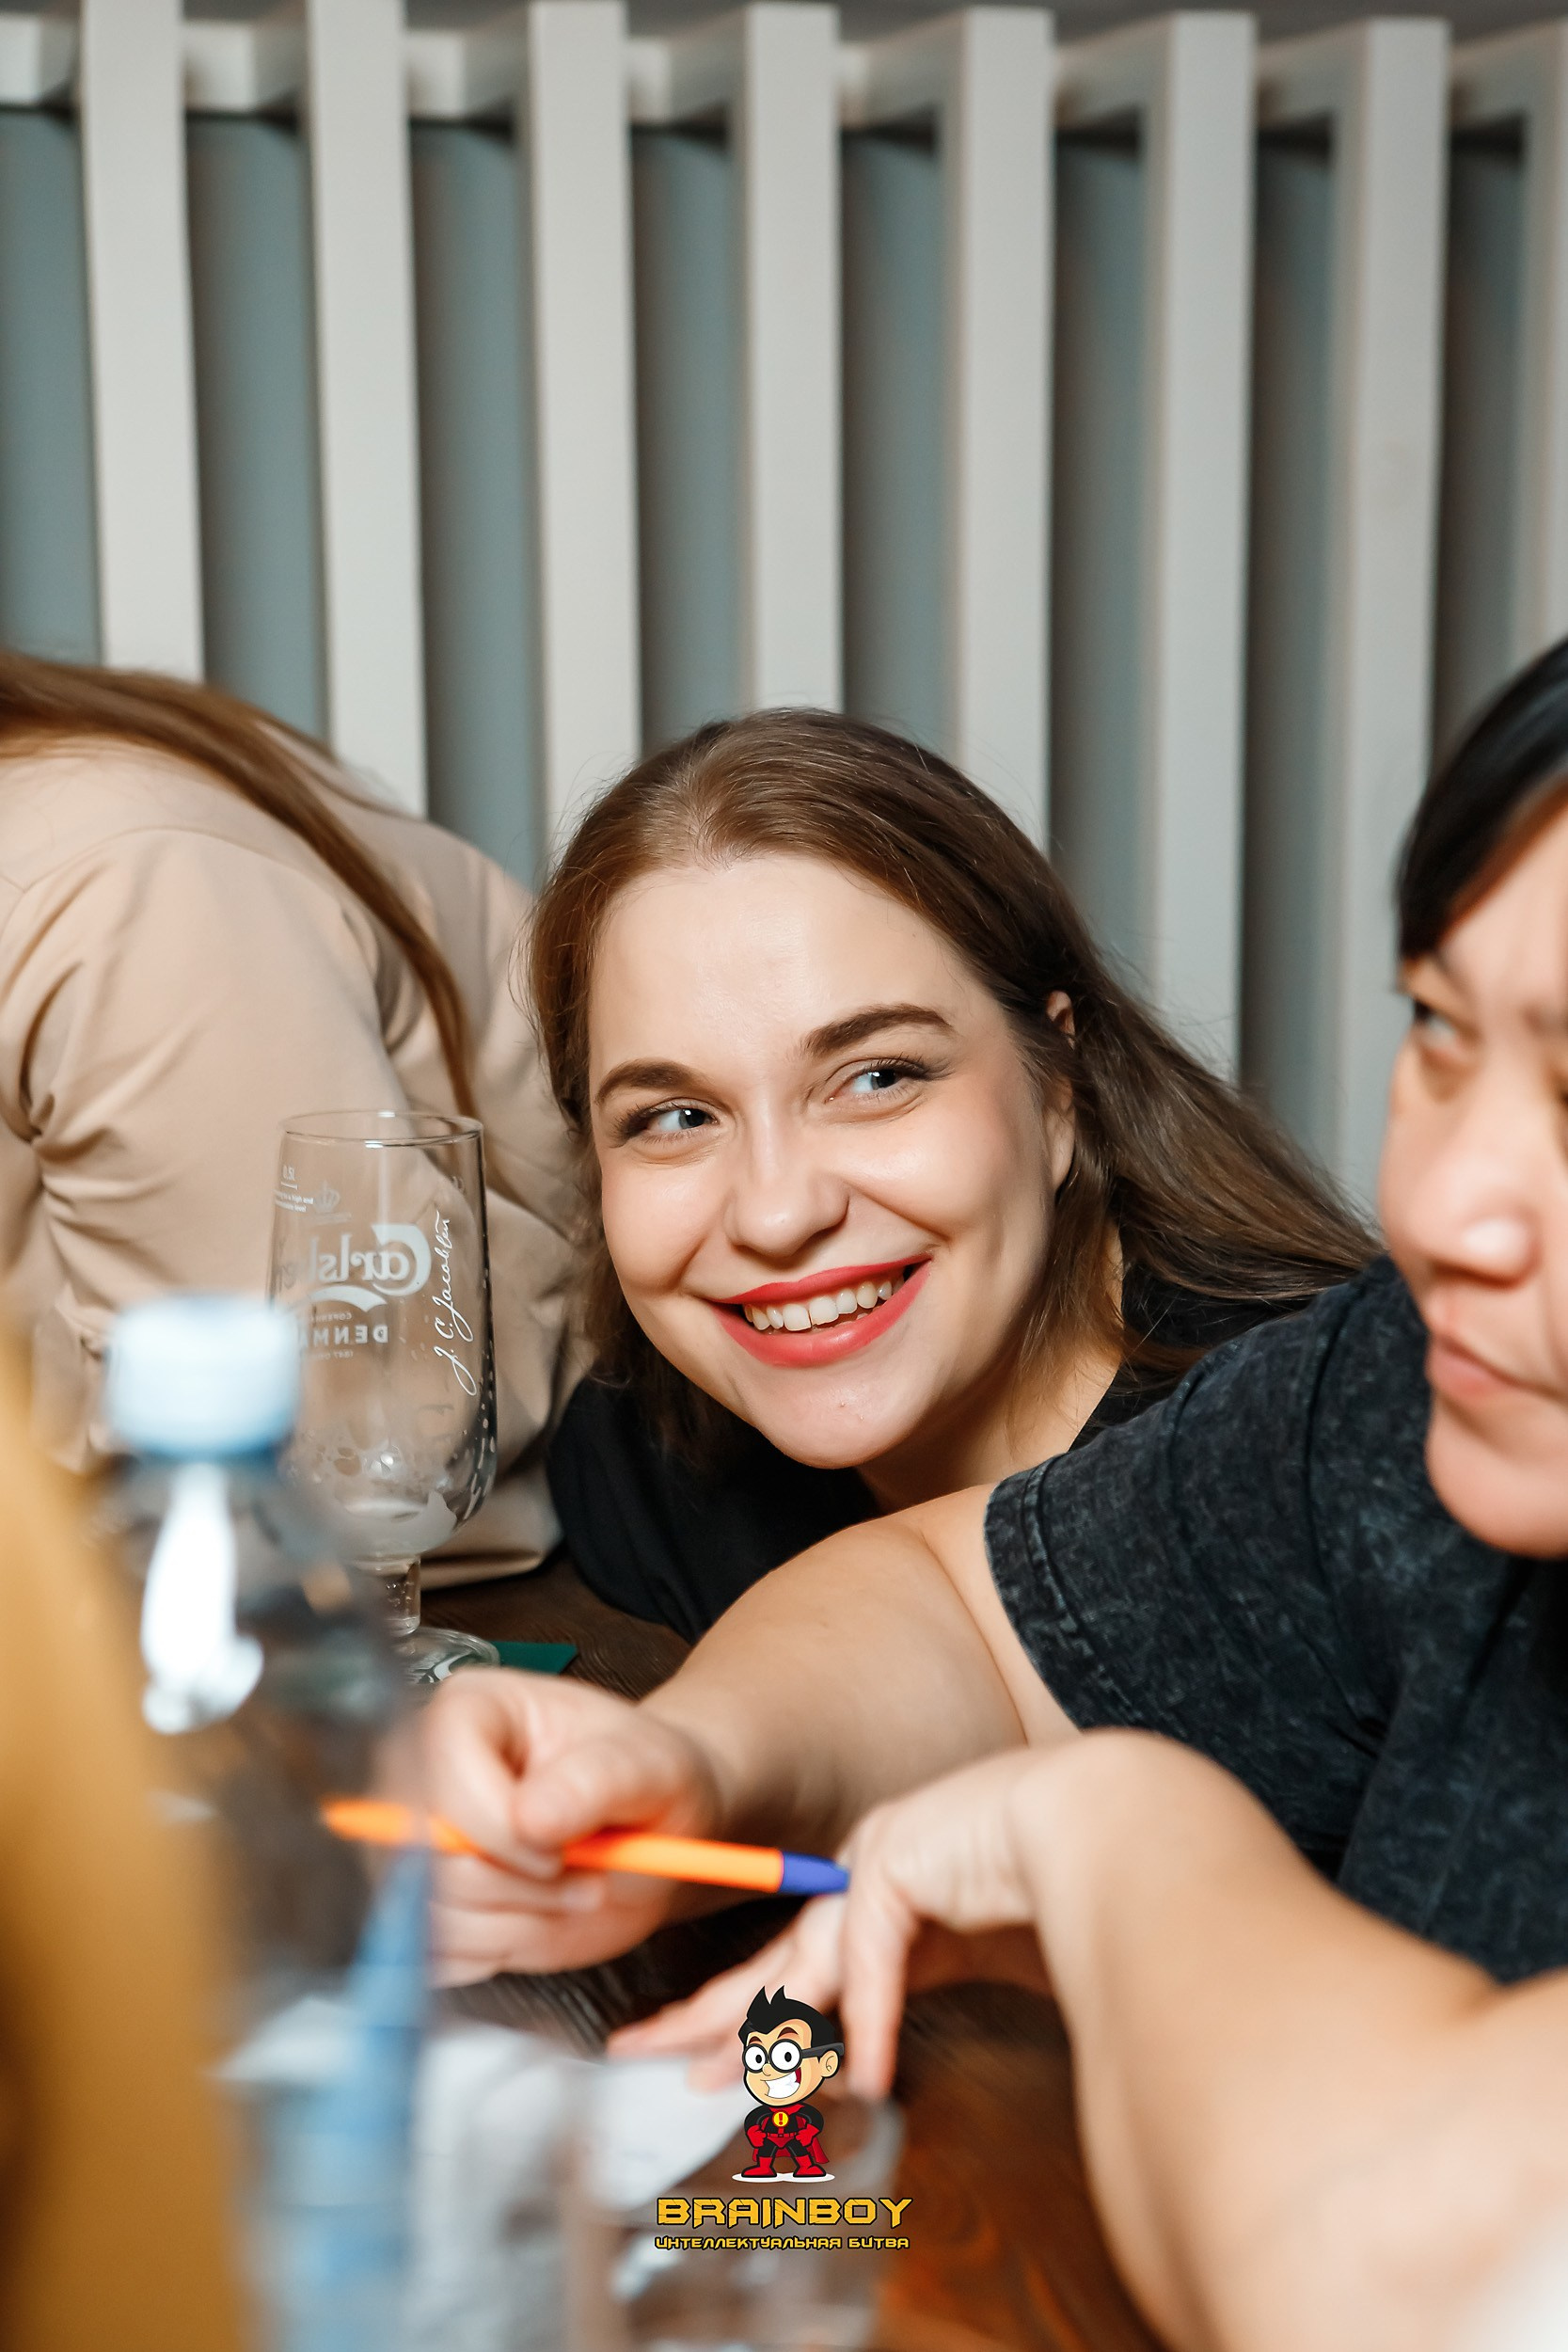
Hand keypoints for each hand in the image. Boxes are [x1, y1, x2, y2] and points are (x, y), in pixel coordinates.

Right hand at [421, 1669, 723, 1983]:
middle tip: (587, 1875)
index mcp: (472, 1709)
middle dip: (518, 1886)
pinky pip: (437, 1954)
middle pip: (426, 1854)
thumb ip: (594, 1782)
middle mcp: (432, 1772)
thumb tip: (531, 1816)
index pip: (443, 1775)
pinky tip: (539, 1918)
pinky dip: (497, 1950)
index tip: (565, 1846)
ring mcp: (424, 1842)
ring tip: (573, 1892)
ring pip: (433, 1913)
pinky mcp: (431, 1903)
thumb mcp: (647, 1766)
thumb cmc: (647, 1777)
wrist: (653, 1829)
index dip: (499, 1827)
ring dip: (516, 1922)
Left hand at [610, 1749, 1054, 2091]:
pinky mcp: (896, 1860)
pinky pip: (871, 1959)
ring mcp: (875, 1862)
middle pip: (772, 1962)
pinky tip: (869, 2077)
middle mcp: (866, 1877)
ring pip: (803, 1964)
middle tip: (644, 2052)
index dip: (744, 2018)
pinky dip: (871, 2023)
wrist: (1109, 1828)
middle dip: (707, 2016)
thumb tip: (864, 2077)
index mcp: (882, 1899)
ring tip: (716, 2079)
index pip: (796, 1967)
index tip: (698, 2058)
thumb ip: (916, 2003)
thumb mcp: (974, 1965)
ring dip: (764, 2031)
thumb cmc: (1061, 1893)